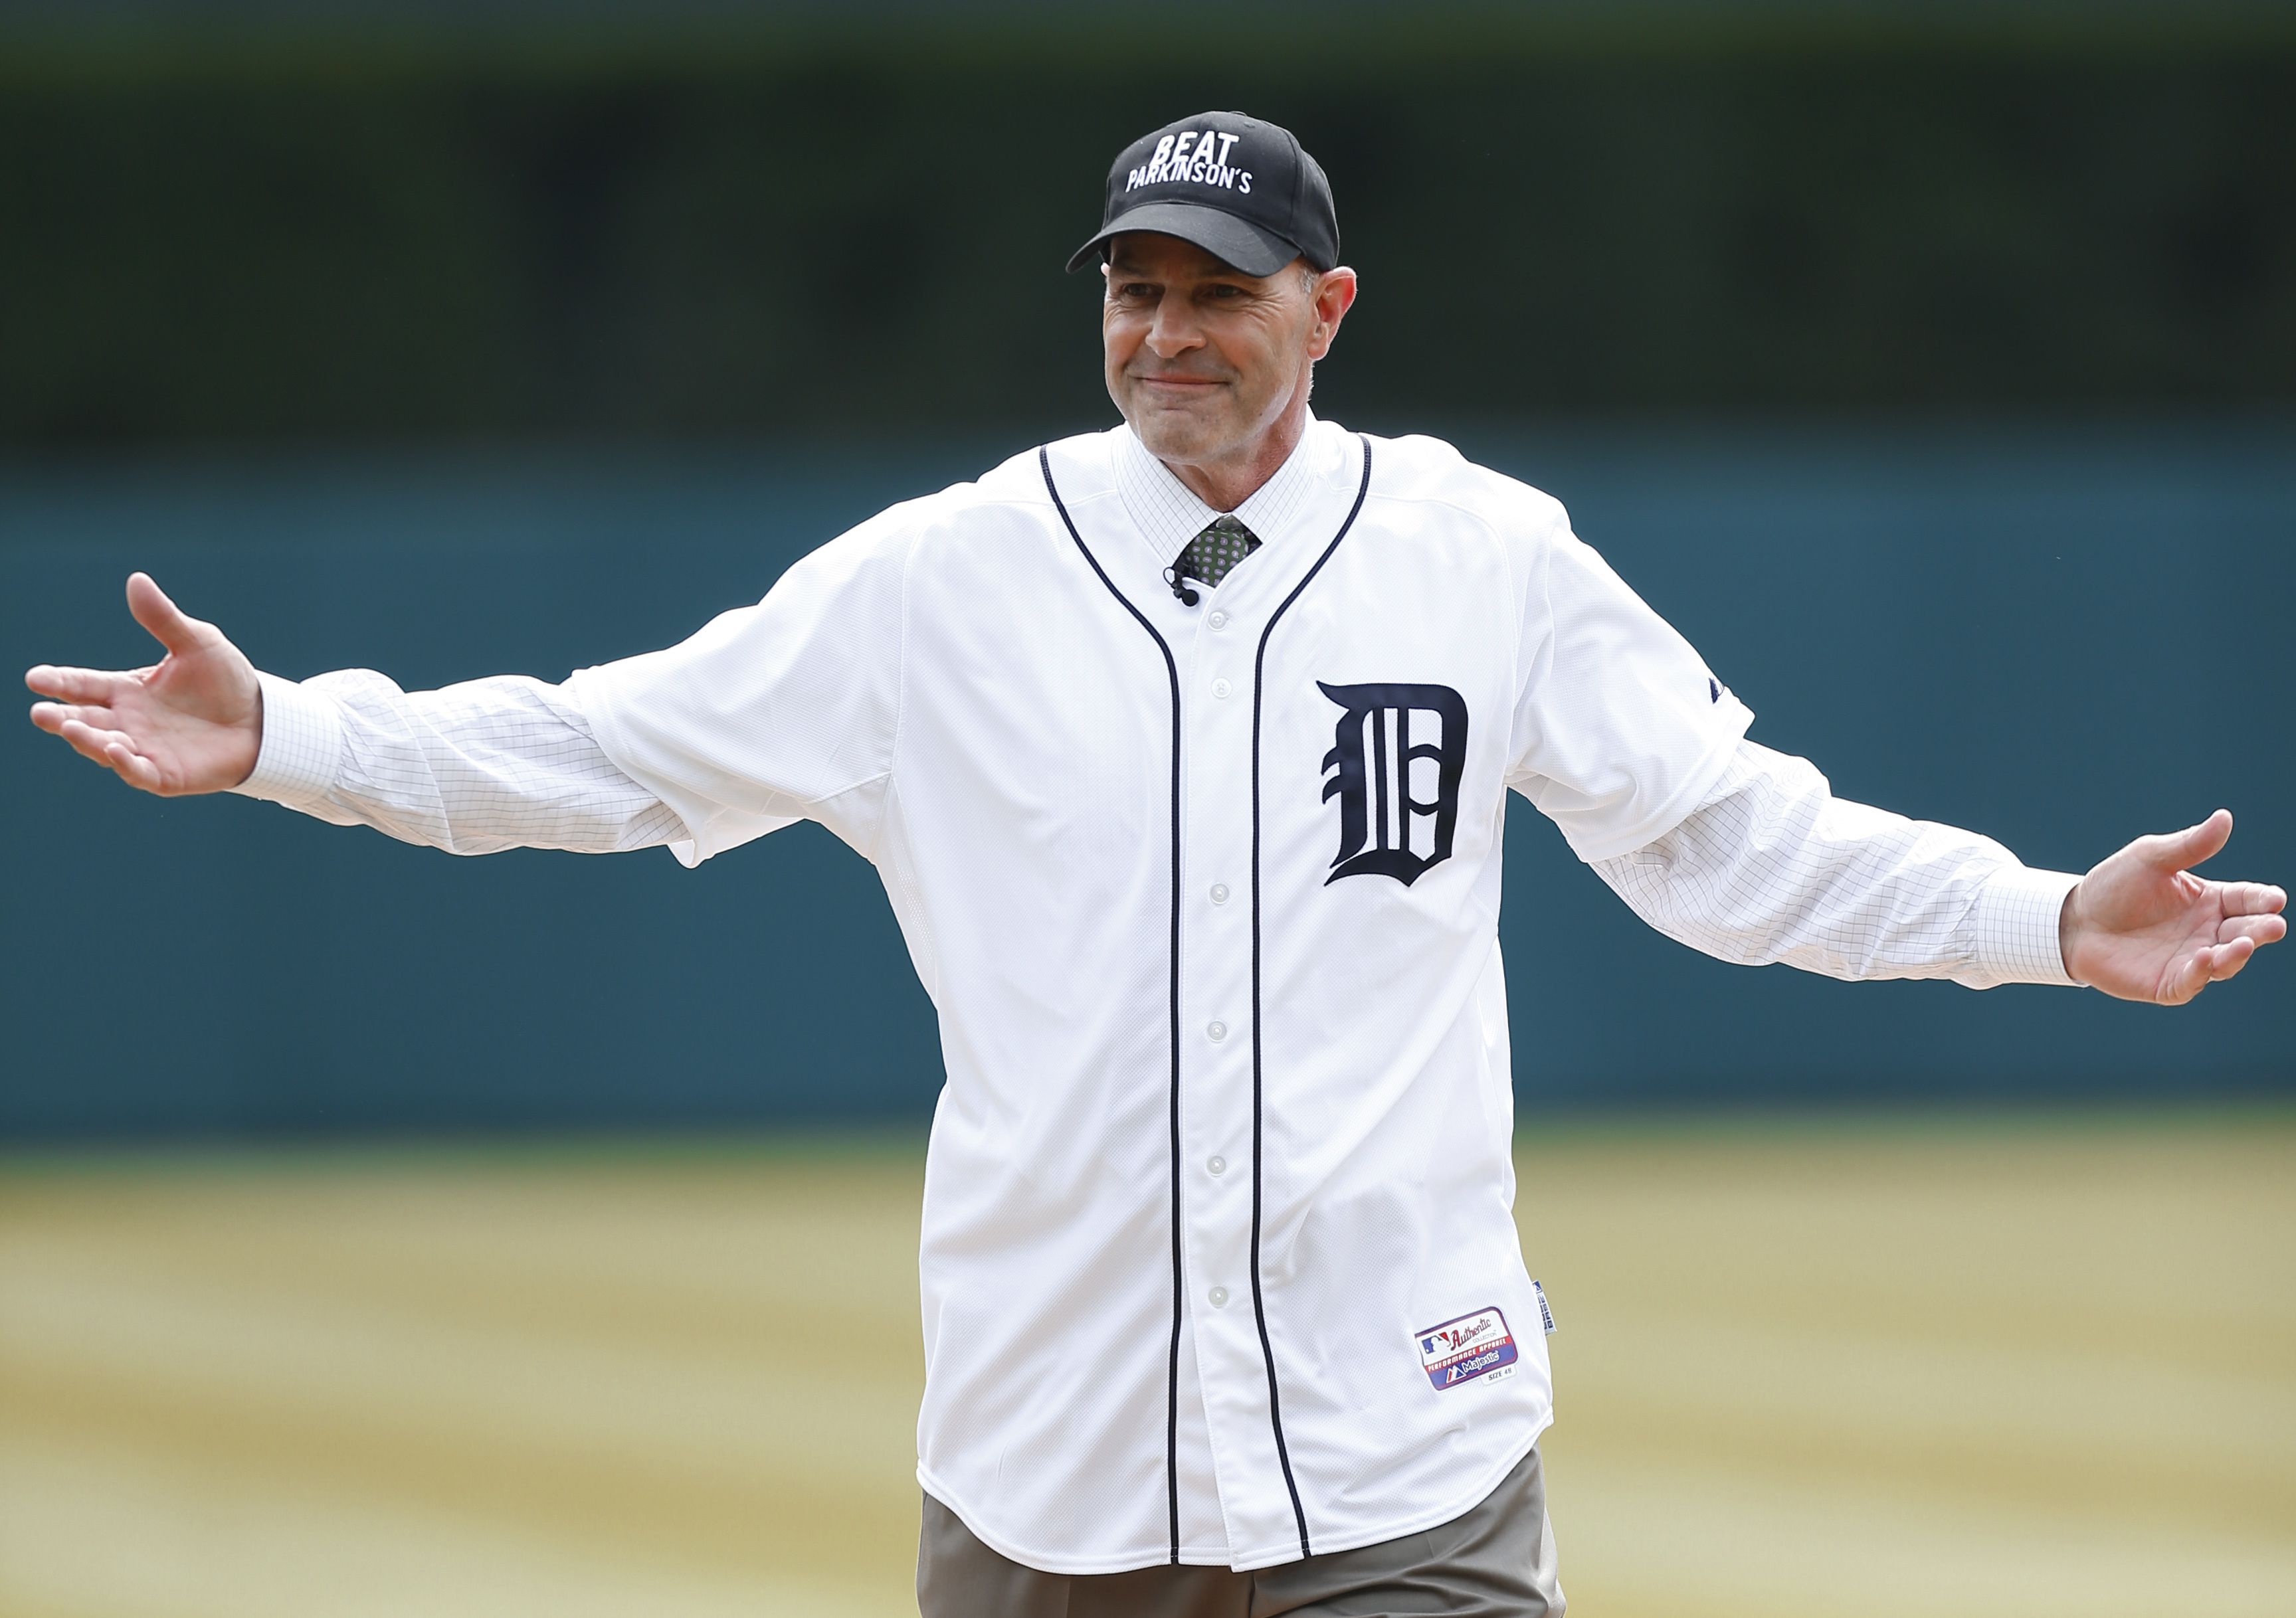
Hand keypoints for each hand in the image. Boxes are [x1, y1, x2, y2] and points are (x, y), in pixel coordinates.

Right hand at [25, 573, 262, 795]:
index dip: (59, 682)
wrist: (264, 718)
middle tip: (39, 712)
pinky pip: (139, 772)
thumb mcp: (197, 643)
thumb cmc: (226, 681)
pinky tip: (115, 750)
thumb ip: (164, 619)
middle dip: (60, 716)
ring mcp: (145, 749)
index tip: (35, 677)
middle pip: (84, 719)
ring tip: (69, 727)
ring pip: (104, 747)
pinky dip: (125, 763)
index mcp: (128, 690)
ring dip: (86, 739)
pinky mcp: (166, 774)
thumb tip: (137, 580)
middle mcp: (129, 721)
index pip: (84, 685)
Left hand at [2059, 811, 2285, 1003]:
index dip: (2264, 900)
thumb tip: (2224, 818)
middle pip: (2245, 932)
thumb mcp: (2150, 858)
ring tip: (2241, 944)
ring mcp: (2190, 959)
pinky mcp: (2168, 983)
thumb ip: (2189, 845)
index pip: (2248, 899)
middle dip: (2261, 930)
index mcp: (2209, 900)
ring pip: (2226, 961)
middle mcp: (2206, 931)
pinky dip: (2202, 973)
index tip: (2275, 900)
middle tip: (2273, 926)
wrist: (2074, 920)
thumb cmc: (2114, 887)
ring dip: (2236, 954)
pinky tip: (2205, 959)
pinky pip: (2192, 982)